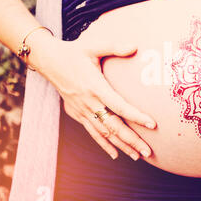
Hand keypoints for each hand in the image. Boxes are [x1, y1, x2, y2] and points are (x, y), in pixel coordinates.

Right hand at [30, 25, 156, 160]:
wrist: (48, 61)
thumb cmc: (73, 52)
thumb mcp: (93, 45)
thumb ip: (114, 46)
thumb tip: (135, 46)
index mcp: (94, 86)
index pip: (118, 105)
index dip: (135, 116)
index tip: (152, 124)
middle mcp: (88, 102)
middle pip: (113, 126)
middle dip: (131, 140)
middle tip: (148, 151)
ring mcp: (81, 110)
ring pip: (104, 133)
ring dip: (121, 145)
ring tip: (138, 155)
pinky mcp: (77, 114)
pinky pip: (92, 132)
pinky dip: (104, 144)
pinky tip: (116, 154)